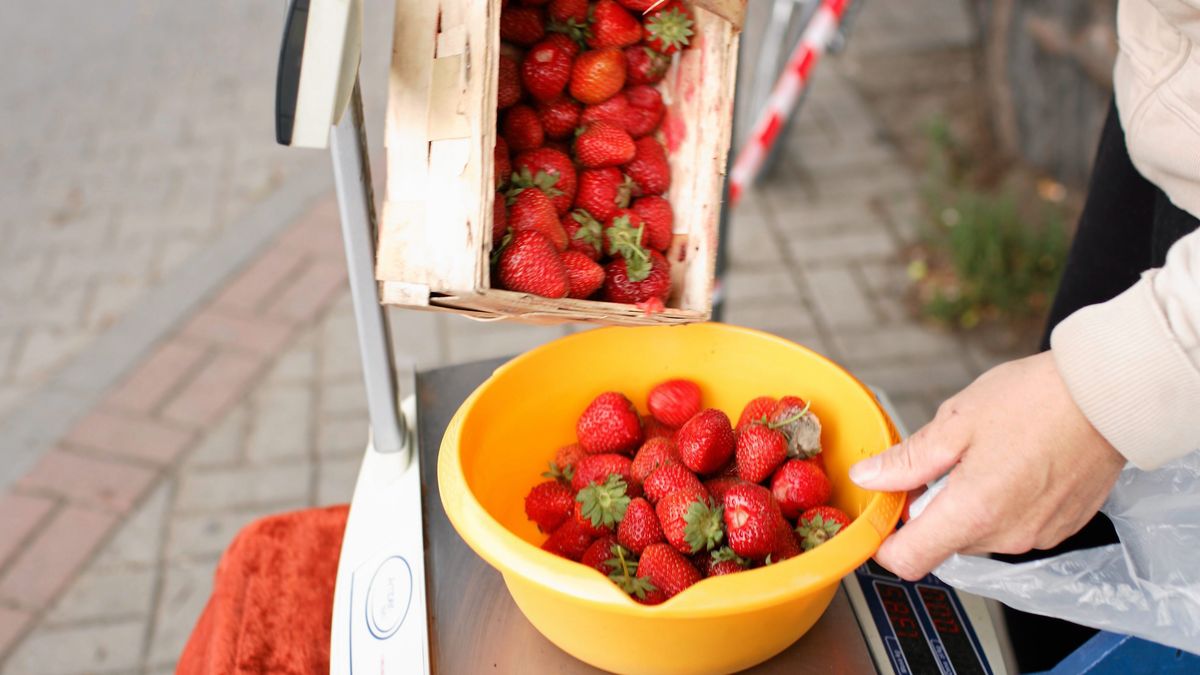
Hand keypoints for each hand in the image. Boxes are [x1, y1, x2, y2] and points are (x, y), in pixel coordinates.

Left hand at [849, 351, 1126, 580]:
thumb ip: (907, 461)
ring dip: (967, 503)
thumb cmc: (1035, 400)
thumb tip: (868, 479)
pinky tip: (1014, 463)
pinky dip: (1002, 502)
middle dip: (930, 506)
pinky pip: (1012, 526)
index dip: (887, 540)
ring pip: (977, 533)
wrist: (1108, 395)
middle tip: (944, 459)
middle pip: (942, 541)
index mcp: (972, 513)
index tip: (885, 511)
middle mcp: (1005, 536)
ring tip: (987, 454)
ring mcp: (1036, 537)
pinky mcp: (1059, 529)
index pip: (908, 561)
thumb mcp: (955, 422)